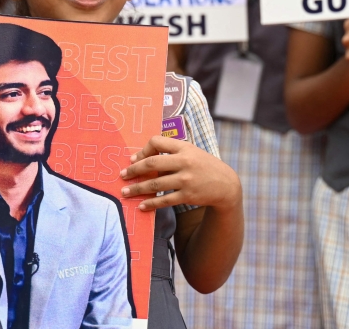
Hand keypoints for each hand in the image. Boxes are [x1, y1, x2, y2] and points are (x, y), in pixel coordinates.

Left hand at [119, 136, 241, 212]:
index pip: (157, 142)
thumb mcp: (192, 152)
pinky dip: (151, 204)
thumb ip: (172, 152)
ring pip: (155, 184)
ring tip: (126, 192)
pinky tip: (142, 206)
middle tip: (123, 175)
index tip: (134, 159)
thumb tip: (145, 157)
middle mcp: (184, 162)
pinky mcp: (187, 196)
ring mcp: (186, 180)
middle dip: (134, 170)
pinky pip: (164, 201)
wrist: (226, 185)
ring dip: (137, 189)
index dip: (143, 150)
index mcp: (184, 147)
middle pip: (152, 163)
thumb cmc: (204, 166)